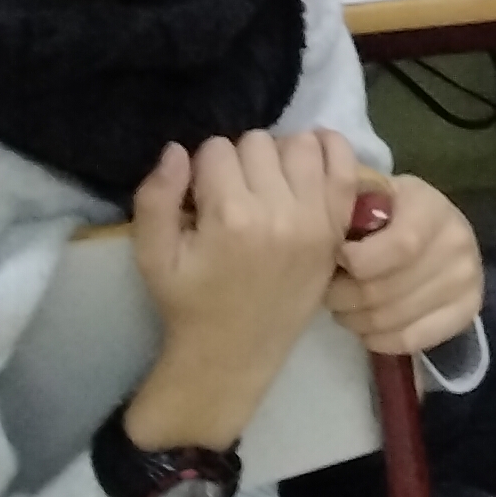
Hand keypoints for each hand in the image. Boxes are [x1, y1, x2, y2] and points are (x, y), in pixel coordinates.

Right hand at [124, 128, 359, 448]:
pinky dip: (329, 151)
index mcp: (231, 218)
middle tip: (233, 195)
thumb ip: (154, 198)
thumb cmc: (189, 303)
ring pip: (299, 144)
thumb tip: (176, 149)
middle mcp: (280, 213)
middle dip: (239, 161)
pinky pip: (344, 165)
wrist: (233, 354)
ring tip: (265, 186)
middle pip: (258, 142)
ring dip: (279, 156)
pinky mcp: (337, 228)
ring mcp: (316, 219)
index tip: (201, 198)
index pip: (215, 149)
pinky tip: (306, 164)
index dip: (203, 169)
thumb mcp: (152, 256)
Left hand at [326, 174, 483, 356]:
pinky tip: (367, 328)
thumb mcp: (375, 192)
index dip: (358, 261)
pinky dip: (379, 340)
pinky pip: (411, 340)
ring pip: (392, 319)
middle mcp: (458, 244)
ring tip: (344, 308)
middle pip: (385, 290)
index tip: (336, 258)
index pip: (399, 247)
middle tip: (329, 291)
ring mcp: (466, 281)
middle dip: (344, 295)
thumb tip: (326, 207)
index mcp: (431, 209)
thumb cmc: (395, 211)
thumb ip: (351, 198)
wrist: (441, 230)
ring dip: (356, 320)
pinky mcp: (467, 312)